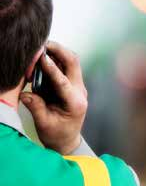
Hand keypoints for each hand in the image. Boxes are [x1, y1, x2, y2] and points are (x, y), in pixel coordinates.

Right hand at [21, 40, 88, 154]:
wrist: (67, 140)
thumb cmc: (57, 134)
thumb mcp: (44, 124)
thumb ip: (36, 107)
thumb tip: (24, 93)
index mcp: (75, 103)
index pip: (63, 81)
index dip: (51, 68)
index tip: (41, 57)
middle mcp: (80, 91)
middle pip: (73, 62)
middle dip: (58, 50)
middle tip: (40, 44)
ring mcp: (78, 86)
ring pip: (70, 61)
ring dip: (55, 52)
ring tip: (37, 51)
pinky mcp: (72, 84)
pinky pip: (65, 66)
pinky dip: (54, 58)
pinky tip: (40, 59)